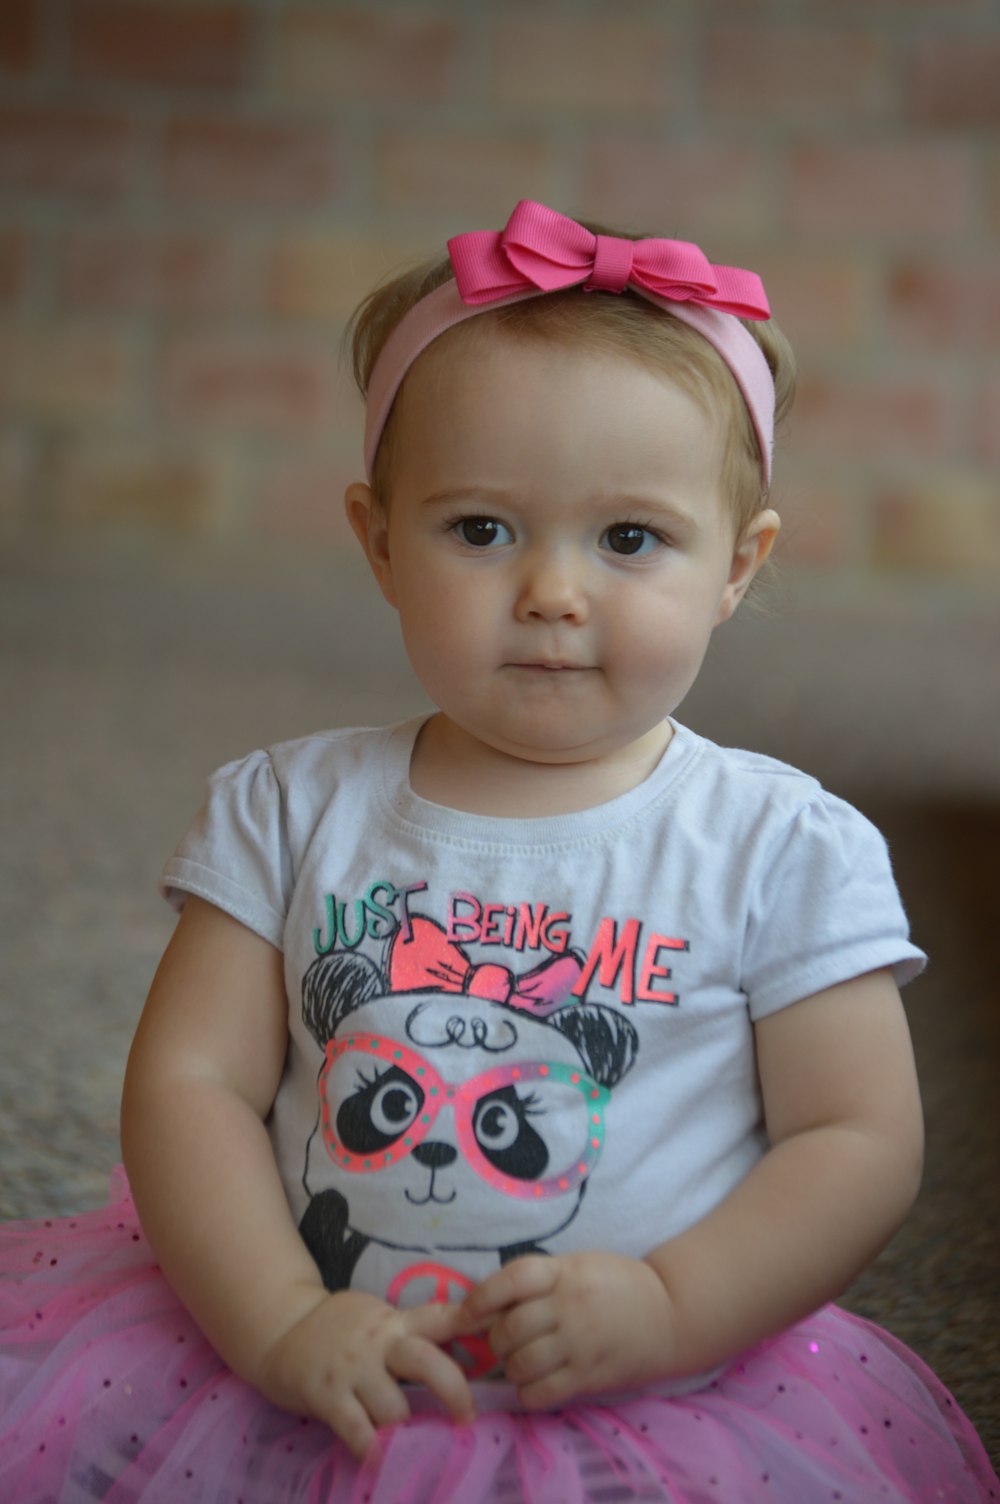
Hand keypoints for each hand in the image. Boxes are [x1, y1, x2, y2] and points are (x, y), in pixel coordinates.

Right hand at [258, 1289, 475, 1460]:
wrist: (278, 1328)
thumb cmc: (337, 1330)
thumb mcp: (376, 1319)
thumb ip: (409, 1334)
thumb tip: (460, 1354)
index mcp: (395, 1321)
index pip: (440, 1316)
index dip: (473, 1322)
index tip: (502, 1330)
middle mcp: (378, 1341)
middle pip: (426, 1361)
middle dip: (454, 1391)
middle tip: (467, 1420)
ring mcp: (352, 1368)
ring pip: (395, 1408)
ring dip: (409, 1435)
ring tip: (420, 1452)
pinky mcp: (326, 1395)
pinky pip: (358, 1432)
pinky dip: (375, 1454)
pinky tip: (384, 1466)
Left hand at [458, 1253, 675, 1409]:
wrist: (671, 1314)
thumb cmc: (619, 1285)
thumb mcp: (580, 1266)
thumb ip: (541, 1280)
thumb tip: (488, 1303)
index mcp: (565, 1272)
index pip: (512, 1279)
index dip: (480, 1298)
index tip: (466, 1314)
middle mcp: (570, 1306)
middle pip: (509, 1329)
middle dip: (496, 1340)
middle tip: (503, 1342)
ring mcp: (581, 1343)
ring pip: (520, 1364)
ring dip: (511, 1368)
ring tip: (521, 1363)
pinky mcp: (590, 1377)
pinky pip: (541, 1394)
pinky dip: (528, 1393)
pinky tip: (536, 1384)